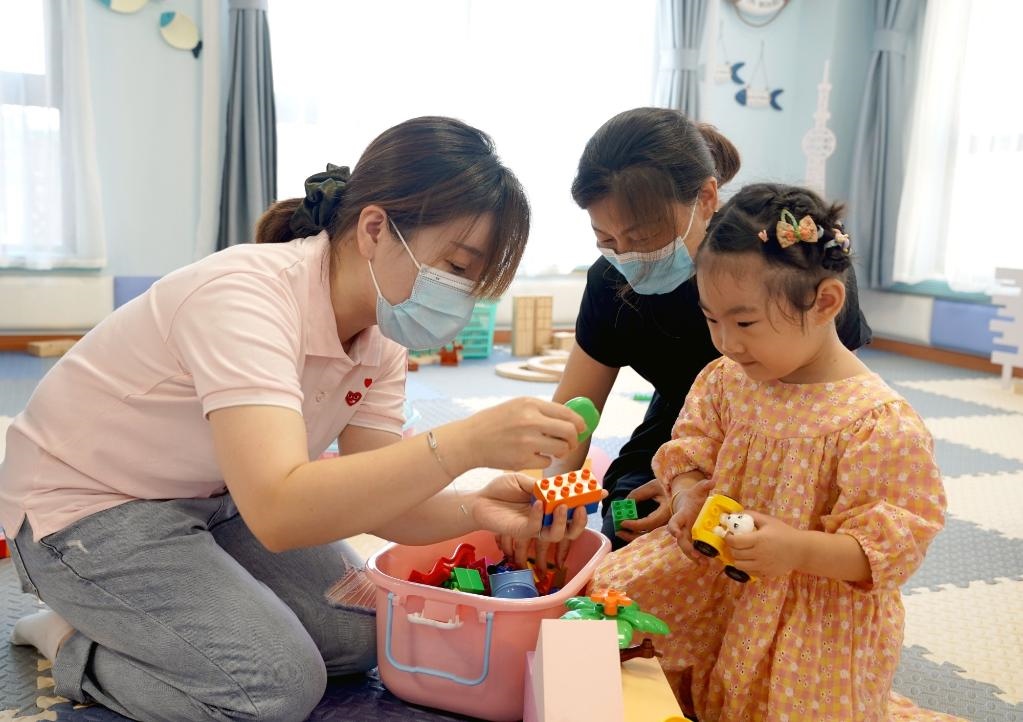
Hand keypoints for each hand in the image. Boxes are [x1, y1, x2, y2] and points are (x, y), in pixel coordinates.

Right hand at [450, 398, 585, 470]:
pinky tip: (533, 457)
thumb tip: (569, 418)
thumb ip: (540, 410)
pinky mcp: (523, 459)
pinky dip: (544, 461)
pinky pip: (547, 462)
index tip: (581, 428)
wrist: (469, 440)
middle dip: (574, 439)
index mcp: (530, 404)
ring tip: (552, 451)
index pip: (567, 413)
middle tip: (570, 443)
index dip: (579, 423)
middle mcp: (530, 421)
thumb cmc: (493, 423)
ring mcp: (527, 441)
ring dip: (561, 451)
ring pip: (561, 448)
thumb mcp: (516, 406)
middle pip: (569, 432)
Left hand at [473, 472, 596, 545]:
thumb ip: (540, 485)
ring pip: (557, 534)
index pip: (573, 505)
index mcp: (550, 504)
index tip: (601, 492)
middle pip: (572, 528)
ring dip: (562, 522)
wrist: (480, 500)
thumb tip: (558, 486)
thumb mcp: (523, 481)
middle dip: (580, 520)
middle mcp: (546, 518)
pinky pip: (535, 528)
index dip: (589, 501)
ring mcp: (535, 527)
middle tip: (581, 507)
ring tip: (559, 506)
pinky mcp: (522, 532)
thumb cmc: (502, 490)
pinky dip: (538, 516)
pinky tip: (536, 504)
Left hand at [615, 479, 668, 541]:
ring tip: (619, 531)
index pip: (648, 523)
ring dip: (633, 535)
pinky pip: (649, 532)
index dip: (634, 524)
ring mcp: (664, 525)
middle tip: (618, 530)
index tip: (622, 522)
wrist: (683, 488)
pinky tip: (627, 529)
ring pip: (648, 536)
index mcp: (666, 512)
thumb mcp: (652, 486)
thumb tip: (625, 503)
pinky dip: (638, 532)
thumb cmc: (667, 486)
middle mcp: (666, 522)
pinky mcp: (661, 524)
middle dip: (631, 535)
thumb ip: (638, 494)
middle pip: (648, 534)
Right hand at [665, 478, 714, 560]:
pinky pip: (693, 550)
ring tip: (703, 562)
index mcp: (681, 515)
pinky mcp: (693, 540)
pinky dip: (697, 557)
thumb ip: (703, 485)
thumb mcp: (698, 490)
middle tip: (695, 554)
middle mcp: (682, 527)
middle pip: (680, 539)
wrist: (690, 504)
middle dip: (687, 548)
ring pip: (686, 548)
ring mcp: (687, 535)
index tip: (676, 533)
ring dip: (693, 556)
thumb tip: (712, 480)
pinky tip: (705, 563)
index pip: (673, 522)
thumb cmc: (693, 497)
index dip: (673, 528)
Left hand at [725, 510, 804, 577]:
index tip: (729, 535)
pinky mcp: (766, 574)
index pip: (734, 541)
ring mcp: (762, 566)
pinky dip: (746, 567)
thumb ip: (752, 516)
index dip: (728, 538)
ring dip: (737, 558)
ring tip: (741, 552)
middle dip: (732, 547)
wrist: (800, 550)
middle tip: (735, 543)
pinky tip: (750, 560)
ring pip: (739, 565)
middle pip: (735, 554)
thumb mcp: (769, 521)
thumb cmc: (784, 533)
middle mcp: (759, 554)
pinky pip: (749, 573)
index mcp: (758, 539)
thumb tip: (736, 514)